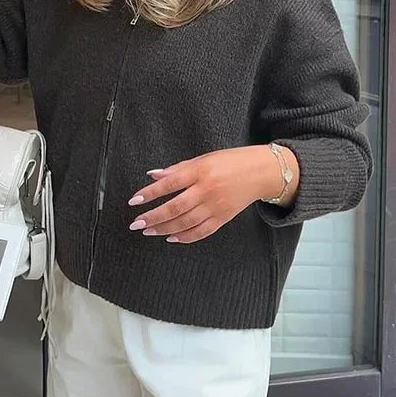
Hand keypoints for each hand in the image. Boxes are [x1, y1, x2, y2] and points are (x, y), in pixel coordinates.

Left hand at [127, 145, 293, 243]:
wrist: (261, 173)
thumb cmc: (230, 162)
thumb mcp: (204, 158)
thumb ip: (178, 168)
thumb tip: (153, 175)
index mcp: (200, 171)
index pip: (169, 184)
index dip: (150, 193)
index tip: (134, 200)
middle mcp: (207, 190)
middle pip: (175, 207)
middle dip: (153, 217)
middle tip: (136, 223)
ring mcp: (216, 206)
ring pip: (185, 222)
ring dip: (164, 228)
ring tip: (149, 230)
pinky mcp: (223, 218)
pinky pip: (201, 231)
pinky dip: (185, 237)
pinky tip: (171, 238)